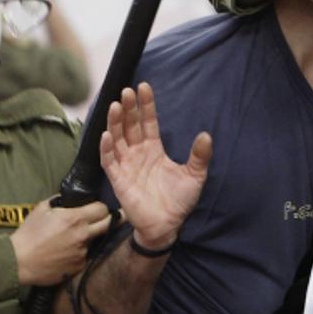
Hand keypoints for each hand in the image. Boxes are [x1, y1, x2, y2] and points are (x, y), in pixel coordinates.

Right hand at [11, 198, 112, 285]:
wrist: (19, 260)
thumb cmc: (28, 234)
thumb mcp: (41, 208)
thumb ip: (59, 200)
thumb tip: (69, 198)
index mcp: (75, 218)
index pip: (103, 208)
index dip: (100, 207)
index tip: (95, 209)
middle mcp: (83, 235)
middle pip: (109, 224)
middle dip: (108, 219)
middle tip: (103, 219)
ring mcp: (83, 252)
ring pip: (95, 241)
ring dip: (88, 238)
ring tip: (70, 240)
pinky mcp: (79, 266)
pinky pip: (85, 256)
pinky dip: (78, 253)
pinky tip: (65, 253)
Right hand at [100, 83, 210, 249]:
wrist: (167, 226)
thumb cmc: (179, 202)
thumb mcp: (195, 176)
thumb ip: (200, 156)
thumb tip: (206, 135)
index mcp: (154, 149)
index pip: (148, 122)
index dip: (146, 105)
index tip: (144, 87)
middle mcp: (137, 154)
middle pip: (130, 126)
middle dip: (128, 108)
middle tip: (126, 91)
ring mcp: (126, 165)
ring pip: (117, 139)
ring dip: (115, 123)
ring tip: (114, 105)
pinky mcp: (118, 180)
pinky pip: (109, 161)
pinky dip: (106, 148)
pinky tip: (107, 135)